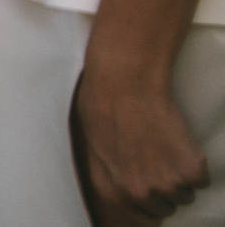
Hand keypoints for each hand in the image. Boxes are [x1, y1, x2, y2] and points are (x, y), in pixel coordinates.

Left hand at [76, 58, 211, 222]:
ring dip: (180, 174)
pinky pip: (202, 179)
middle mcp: (139, 195)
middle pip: (166, 207)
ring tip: (164, 145)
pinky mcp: (191, 171)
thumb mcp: (94, 146)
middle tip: (157, 156)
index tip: (154, 187)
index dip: (150, 201)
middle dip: (165, 186)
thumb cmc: (104, 105)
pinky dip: (196, 163)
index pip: (143, 218)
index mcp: (112, 191)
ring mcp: (167, 185)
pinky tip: (179, 141)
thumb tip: (124, 188)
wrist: (125, 82)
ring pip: (185, 193)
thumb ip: (110, 175)